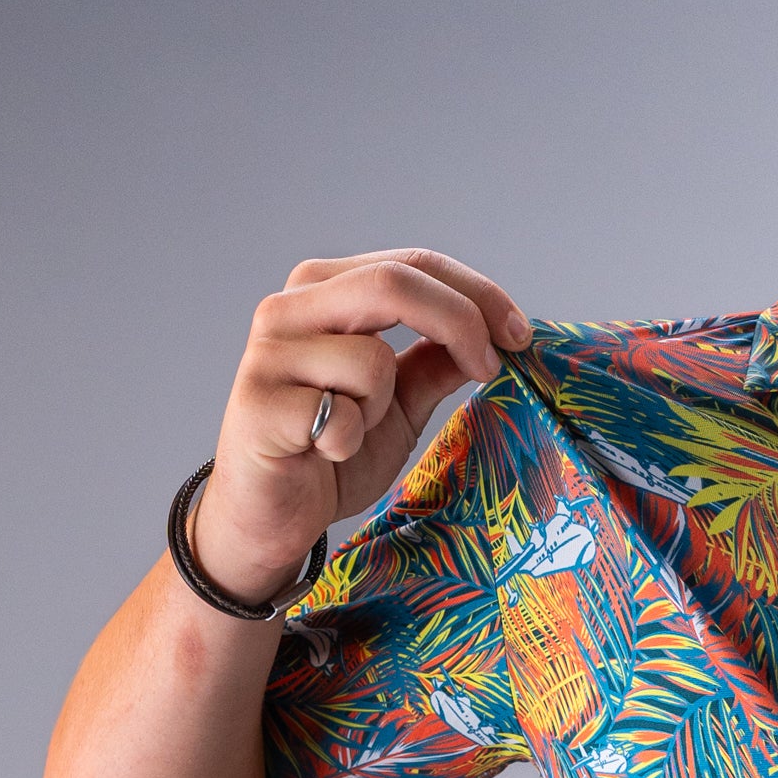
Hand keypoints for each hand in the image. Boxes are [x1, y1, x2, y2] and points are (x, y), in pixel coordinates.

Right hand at [189, 249, 531, 602]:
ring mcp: (268, 352)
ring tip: (350, 430)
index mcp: (326, 290)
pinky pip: (341, 417)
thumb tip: (494, 336)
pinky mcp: (258, 403)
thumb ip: (435, 364)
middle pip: (394, 282)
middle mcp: (290, 307)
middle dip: (460, 322)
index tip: (519, 336)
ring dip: (382, 408)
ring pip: (371, 359)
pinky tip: (322, 454)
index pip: (413, 263)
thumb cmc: (330, 453)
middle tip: (491, 368)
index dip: (476, 294)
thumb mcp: (399, 404)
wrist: (269, 514)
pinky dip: (349, 444)